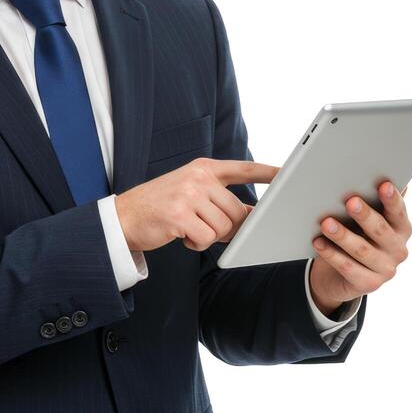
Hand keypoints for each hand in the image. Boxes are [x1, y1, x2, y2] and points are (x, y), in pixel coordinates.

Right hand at [114, 158, 278, 252]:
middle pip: (237, 211)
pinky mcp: (180, 215)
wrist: (123, 218)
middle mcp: (198, 177)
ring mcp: (189, 194)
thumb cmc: (160, 208)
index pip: (243, 168)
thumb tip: (251, 217)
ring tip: (187, 228)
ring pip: (224, 227)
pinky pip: (207, 238)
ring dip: (208, 236)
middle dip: (226, 227)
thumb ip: (218, 199)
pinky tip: (181, 235)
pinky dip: (196, 244)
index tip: (288, 173)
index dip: (268, 172)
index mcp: (203, 168)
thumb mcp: (190, 193)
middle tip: (202, 227)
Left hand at [308, 182, 411, 315]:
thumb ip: (372, 199)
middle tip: (350, 201)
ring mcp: (386, 269)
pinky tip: (318, 242)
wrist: (343, 274)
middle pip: (381, 230)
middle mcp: (398, 249)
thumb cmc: (356, 235)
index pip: (399, 212)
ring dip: (343, 235)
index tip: (383, 185)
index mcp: (401, 228)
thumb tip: (379, 173)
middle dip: (365, 215)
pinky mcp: (368, 285)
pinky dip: (331, 254)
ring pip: (362, 250)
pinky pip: (347, 268)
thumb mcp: (365, 218)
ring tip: (325, 222)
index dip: (392, 199)